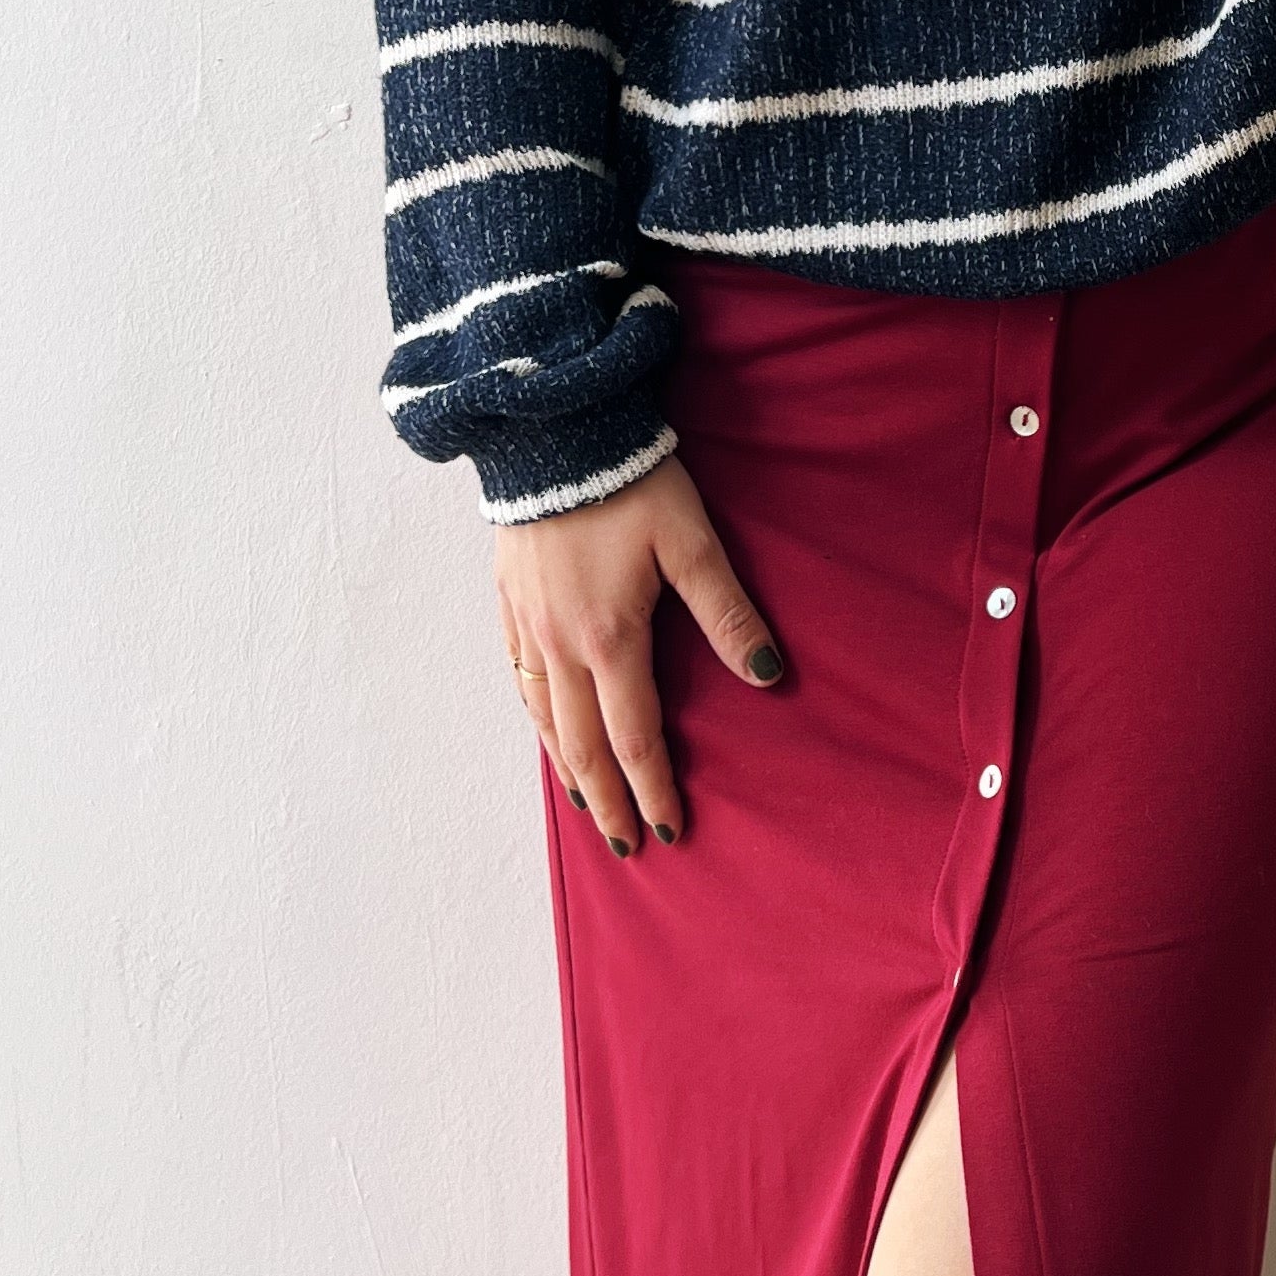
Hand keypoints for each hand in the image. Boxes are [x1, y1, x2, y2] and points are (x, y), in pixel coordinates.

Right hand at [495, 453, 782, 853]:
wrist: (553, 430)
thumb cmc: (631, 482)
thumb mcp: (692, 542)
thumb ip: (727, 612)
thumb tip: (768, 673)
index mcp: (609, 637)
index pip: (633, 735)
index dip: (651, 786)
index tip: (668, 827)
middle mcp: (560, 643)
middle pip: (582, 743)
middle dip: (607, 798)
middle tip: (626, 844)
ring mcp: (527, 624)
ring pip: (544, 717)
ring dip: (567, 768)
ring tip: (586, 805)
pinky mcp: (507, 600)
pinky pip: (518, 677)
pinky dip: (535, 718)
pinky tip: (545, 729)